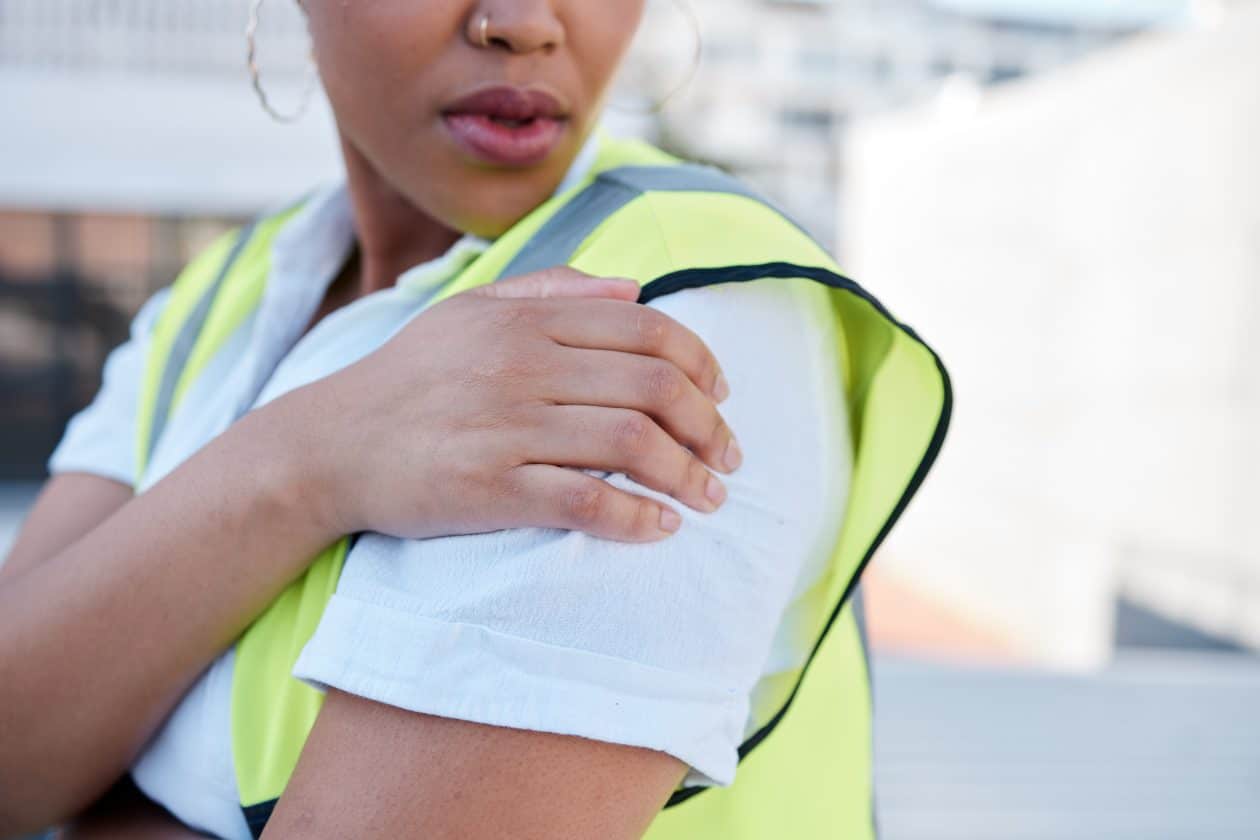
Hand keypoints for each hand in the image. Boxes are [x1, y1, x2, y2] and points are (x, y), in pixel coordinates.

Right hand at [286, 268, 740, 542]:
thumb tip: (636, 287)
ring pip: (630, 442)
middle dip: (710, 426)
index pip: (646, 330)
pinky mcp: (489, 487)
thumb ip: (554, 290)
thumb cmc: (410, 378)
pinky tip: (659, 528)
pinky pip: (583, 500)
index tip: (723, 397)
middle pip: (653, 387)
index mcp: (526, 319)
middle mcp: (521, 364)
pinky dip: (635, 516)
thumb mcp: (472, 311)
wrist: (328, 444)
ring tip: (709, 498)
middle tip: (730, 459)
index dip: (702, 364)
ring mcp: (505, 426)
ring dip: (687, 475)